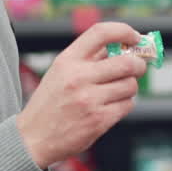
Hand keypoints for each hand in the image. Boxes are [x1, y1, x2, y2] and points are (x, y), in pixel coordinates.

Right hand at [17, 22, 145, 168]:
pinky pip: (127, 105)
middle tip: (138, 67)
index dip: (124, 31)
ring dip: (130, 87)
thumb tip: (124, 46)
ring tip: (117, 91)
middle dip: (139, 64)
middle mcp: (78, 77)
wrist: (32, 138)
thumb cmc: (50, 103)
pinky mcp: (99, 120)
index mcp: (67, 60)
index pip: (101, 33)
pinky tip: (111, 106)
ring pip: (130, 85)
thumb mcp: (60, 72)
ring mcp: (89, 100)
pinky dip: (125, 104)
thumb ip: (88, 58)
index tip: (135, 37)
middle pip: (127, 62)